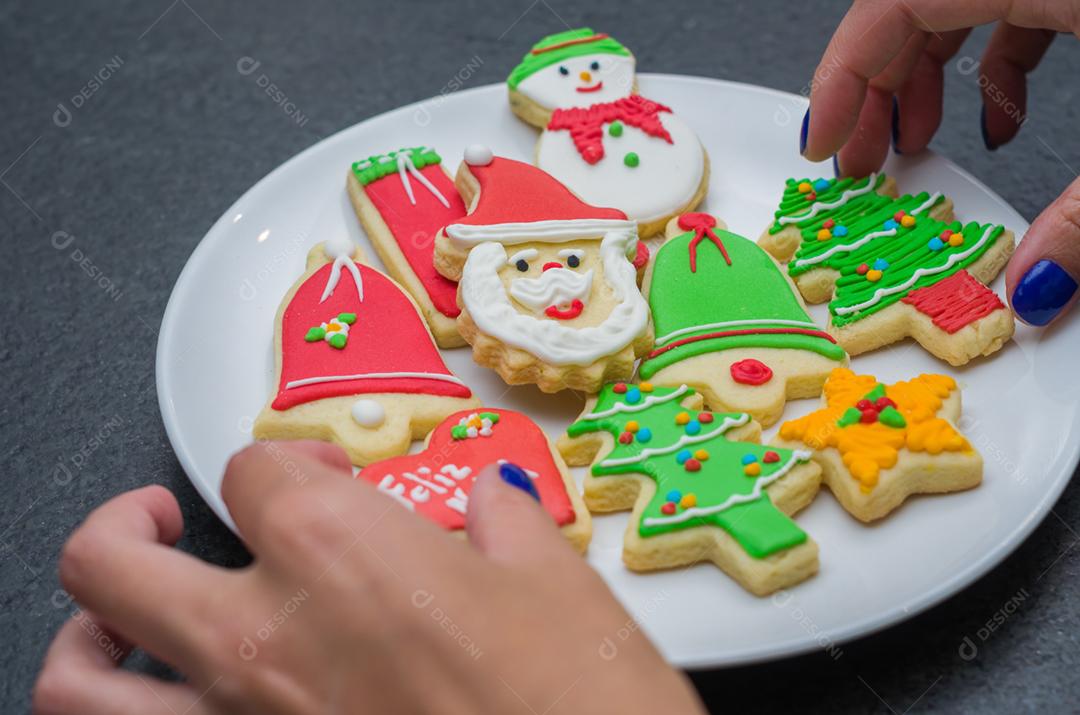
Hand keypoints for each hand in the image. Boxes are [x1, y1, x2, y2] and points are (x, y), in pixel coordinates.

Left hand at [33, 441, 703, 714]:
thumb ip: (503, 523)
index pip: (259, 469)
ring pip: (79, 677)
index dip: (295, 464)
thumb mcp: (555, 581)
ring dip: (90, 630)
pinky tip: (163, 697)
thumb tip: (492, 504)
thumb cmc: (578, 704)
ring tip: (124, 611)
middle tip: (171, 513)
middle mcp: (265, 636)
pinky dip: (128, 714)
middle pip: (116, 556)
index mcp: (339, 552)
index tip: (327, 478)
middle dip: (131, 518)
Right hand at [801, 0, 1078, 325]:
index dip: (839, 76)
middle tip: (857, 165)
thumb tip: (1032, 287)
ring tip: (912, 146)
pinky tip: (998, 125)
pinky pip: (1007, 17)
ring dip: (920, 85)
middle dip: (870, 96)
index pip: (891, 5)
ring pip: (950, 15)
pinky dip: (985, 76)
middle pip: (907, 14)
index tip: (820, 142)